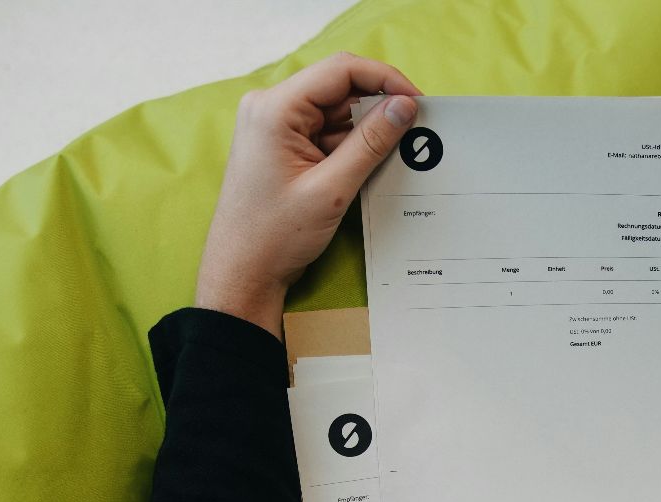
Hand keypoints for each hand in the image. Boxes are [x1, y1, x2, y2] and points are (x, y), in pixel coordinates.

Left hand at [195, 52, 422, 336]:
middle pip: (339, 88)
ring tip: (388, 160)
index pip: (341, 70)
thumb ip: (371, 143)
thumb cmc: (274, 236)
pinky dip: (350, 146)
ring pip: (336, 111)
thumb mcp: (332, 190)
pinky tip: (365, 169)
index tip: (418, 102)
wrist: (242, 272)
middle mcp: (271, 107)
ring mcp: (275, 125)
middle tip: (413, 130)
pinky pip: (326, 131)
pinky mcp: (282, 144)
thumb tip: (405, 106)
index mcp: (275, 108)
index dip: (385, 79)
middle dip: (377, 108)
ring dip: (365, 132)